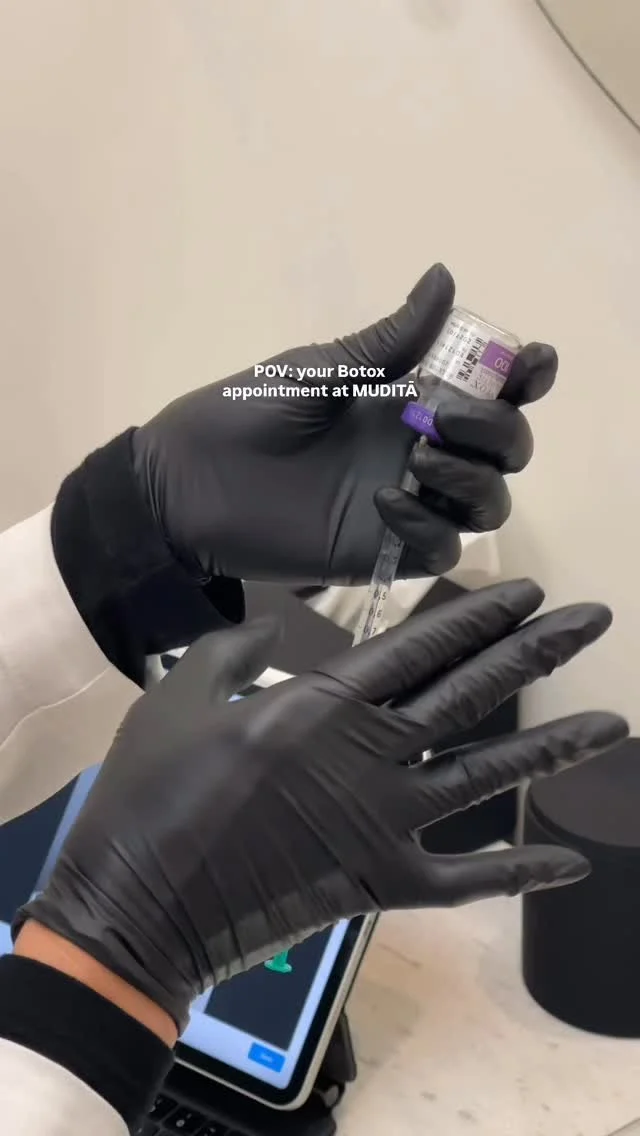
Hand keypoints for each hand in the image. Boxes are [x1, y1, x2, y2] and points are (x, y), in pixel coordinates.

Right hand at [18, 580, 625, 1029]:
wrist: (138, 901)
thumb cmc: (151, 789)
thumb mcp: (180, 692)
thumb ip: (233, 649)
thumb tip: (273, 628)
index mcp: (321, 703)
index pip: (420, 647)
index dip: (478, 616)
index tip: (527, 594)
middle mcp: (369, 754)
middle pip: (471, 693)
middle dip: (536, 651)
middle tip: (593, 619)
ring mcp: (383, 823)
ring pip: (488, 778)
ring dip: (553, 748)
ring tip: (614, 723)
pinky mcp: (383, 884)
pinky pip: (467, 882)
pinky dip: (520, 874)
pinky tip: (572, 862)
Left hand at [132, 265, 556, 583]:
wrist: (188, 483)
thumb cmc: (246, 415)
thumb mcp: (321, 370)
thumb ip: (388, 340)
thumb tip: (445, 276)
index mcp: (411, 398)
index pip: (493, 389)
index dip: (525, 377)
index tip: (531, 364)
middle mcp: (422, 449)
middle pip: (506, 447)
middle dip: (497, 427)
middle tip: (443, 414)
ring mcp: (410, 502)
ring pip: (489, 502)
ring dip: (472, 477)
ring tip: (417, 459)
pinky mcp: (386, 551)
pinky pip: (442, 548)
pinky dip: (430, 526)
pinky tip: (385, 503)